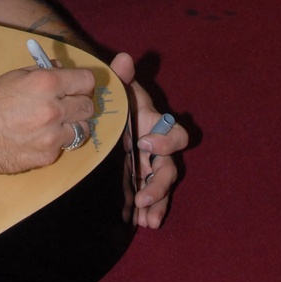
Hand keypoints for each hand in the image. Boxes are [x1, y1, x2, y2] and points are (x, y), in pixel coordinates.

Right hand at [0, 64, 96, 174]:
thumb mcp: (15, 76)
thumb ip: (44, 71)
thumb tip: (63, 68)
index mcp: (46, 84)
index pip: (87, 81)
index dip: (83, 83)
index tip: (77, 86)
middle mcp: (54, 109)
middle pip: (88, 106)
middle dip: (79, 103)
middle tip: (66, 104)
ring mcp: (52, 135)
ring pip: (82, 128)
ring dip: (72, 125)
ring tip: (56, 123)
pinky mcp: (48, 156)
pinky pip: (65, 146)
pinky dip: (57, 142)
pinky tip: (40, 137)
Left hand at [109, 53, 186, 228]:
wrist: (104, 110)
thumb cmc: (116, 98)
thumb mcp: (118, 87)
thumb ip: (122, 75)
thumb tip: (123, 59)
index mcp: (157, 125)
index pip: (177, 135)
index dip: (166, 142)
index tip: (144, 144)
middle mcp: (158, 147)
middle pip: (169, 169)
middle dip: (160, 185)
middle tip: (143, 196)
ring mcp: (149, 165)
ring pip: (161, 187)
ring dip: (156, 204)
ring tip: (146, 221)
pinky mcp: (138, 177)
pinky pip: (148, 196)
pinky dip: (147, 209)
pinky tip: (138, 222)